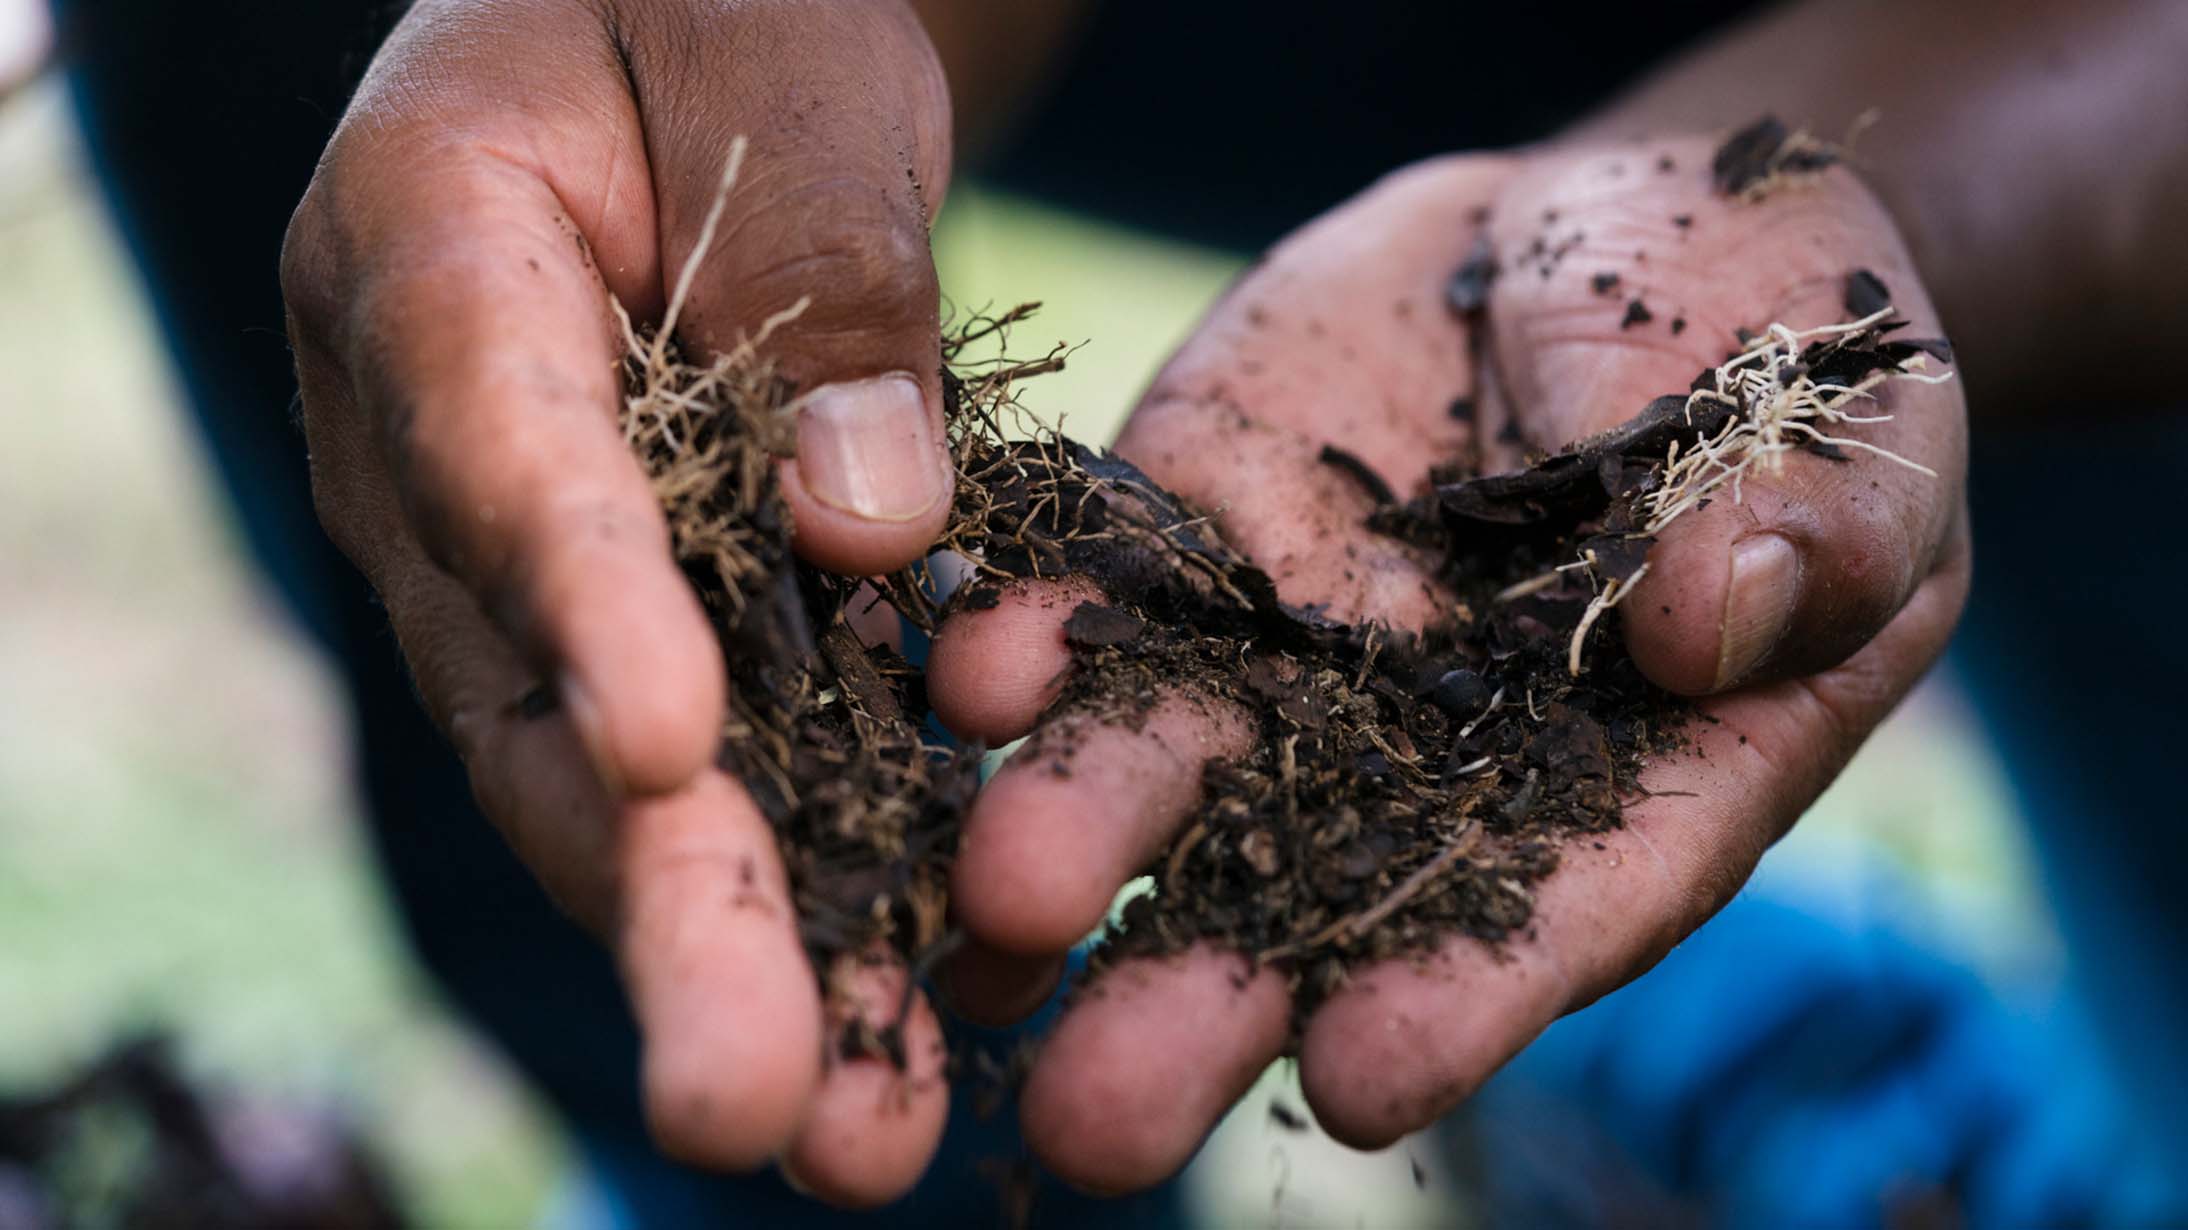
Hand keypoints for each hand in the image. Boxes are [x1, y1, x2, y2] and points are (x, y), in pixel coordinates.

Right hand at [281, 0, 967, 1204]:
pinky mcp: (657, 620)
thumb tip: (868, 527)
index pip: (494, 443)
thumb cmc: (717, 6)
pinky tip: (923, 1027)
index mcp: (425, 261)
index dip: (576, 605)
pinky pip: (732, 763)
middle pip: (541, 694)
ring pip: (627, 784)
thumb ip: (814, 258)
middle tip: (745, 1101)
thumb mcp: (780, 58)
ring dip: (751, 963)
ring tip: (854, 1144)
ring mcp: (541, 564)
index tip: (668, 763)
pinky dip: (827, 890)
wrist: (694, 42)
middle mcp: (452, 457)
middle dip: (660, 904)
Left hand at [927, 138, 1969, 1190]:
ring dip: (1070, 837)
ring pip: (1172, 757)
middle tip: (1100, 1119)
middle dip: (1205, 997)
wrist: (1615, 228)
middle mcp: (1432, 744)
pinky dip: (1029, 631)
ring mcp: (1293, 637)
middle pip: (1316, 888)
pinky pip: (1105, 579)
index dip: (1467, 991)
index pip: (1553, 906)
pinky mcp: (1194, 519)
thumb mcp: (1853, 428)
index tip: (1368, 1078)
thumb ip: (1808, 529)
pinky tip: (957, 679)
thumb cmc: (1784, 350)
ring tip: (982, 911)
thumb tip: (1715, 625)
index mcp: (1629, 771)